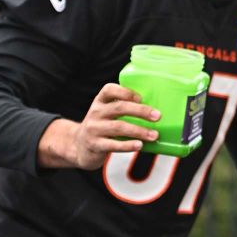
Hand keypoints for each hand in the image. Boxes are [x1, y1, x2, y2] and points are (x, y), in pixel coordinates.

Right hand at [38, 84, 160, 168]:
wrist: (78, 146)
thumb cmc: (101, 126)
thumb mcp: (107, 113)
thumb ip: (123, 108)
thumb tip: (154, 111)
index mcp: (100, 101)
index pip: (109, 90)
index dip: (126, 92)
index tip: (141, 97)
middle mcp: (96, 113)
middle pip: (119, 108)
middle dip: (141, 111)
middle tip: (158, 116)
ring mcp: (94, 129)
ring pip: (119, 127)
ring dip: (139, 131)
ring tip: (154, 135)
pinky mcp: (94, 145)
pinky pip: (113, 144)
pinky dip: (128, 145)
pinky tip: (139, 145)